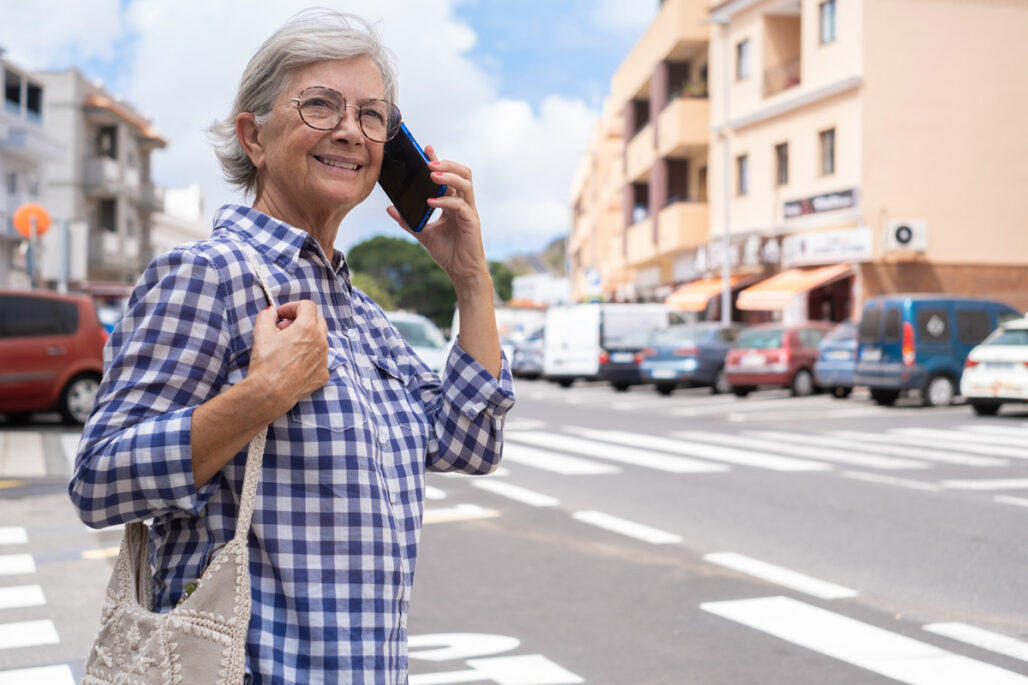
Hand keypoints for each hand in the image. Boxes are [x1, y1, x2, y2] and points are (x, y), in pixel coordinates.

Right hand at [247, 300, 328, 414]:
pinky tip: (293, 363)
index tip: (281, 315)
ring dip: (306, 339)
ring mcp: (324, 359)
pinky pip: (319, 360)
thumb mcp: (261, 333)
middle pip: (317, 321)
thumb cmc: (266, 363)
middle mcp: (321, 342)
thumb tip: (271, 312)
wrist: (270, 393)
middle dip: (300, 321)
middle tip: (283, 329)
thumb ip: (267, 316)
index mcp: (308, 328)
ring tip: (287, 347)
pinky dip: (308, 357)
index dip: (292, 307)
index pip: (307, 306)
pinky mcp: (323, 375)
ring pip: (319, 341)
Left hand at [386, 145, 490, 290]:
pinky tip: (430, 201)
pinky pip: (460, 205)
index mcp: (454, 202)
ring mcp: (469, 211)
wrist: (462, 273)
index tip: (426, 148)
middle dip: (446, 164)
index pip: (448, 175)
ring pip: (465, 184)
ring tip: (431, 174)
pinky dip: (445, 200)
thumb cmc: (448, 253)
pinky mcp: (472, 222)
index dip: (438, 160)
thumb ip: (409, 221)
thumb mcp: (423, 234)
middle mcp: (464, 203)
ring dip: (448, 176)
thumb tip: (390, 209)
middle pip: (463, 173)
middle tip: (429, 162)